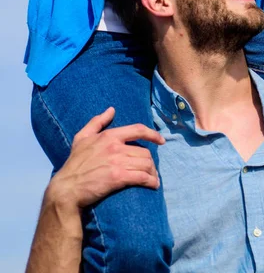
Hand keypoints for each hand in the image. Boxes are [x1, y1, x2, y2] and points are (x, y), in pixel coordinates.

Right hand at [47, 107, 164, 211]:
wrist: (67, 188)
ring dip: (153, 172)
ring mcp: (117, 162)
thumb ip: (97, 122)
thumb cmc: (74, 163)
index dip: (153, 134)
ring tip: (153, 178)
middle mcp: (116, 147)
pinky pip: (142, 177)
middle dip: (151, 162)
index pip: (138, 130)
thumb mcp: (81, 138)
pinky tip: (153, 185)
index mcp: (110, 136)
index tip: (161, 141)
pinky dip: (151, 181)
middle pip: (144, 152)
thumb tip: (111, 109)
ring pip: (146, 164)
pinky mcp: (118, 177)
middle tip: (151, 169)